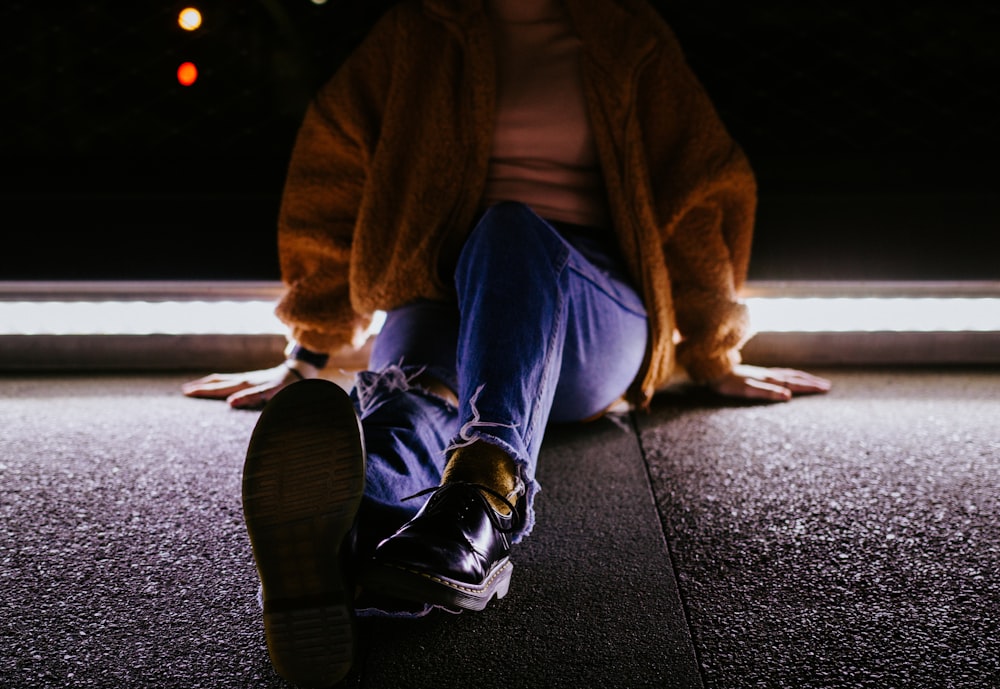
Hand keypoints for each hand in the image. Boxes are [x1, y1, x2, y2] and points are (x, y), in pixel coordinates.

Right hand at [181, 362, 310, 408]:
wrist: (298, 373)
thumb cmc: (287, 387)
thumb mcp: (271, 393)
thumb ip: (251, 397)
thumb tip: (230, 403)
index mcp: (245, 385)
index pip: (220, 389)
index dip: (203, 391)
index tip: (187, 393)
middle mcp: (244, 380)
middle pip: (218, 383)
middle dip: (201, 387)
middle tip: (184, 391)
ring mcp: (248, 378)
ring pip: (222, 380)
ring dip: (207, 384)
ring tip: (193, 387)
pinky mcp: (252, 379)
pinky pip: (230, 381)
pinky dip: (218, 383)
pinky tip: (218, 386)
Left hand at [708, 364, 831, 401]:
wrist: (713, 370)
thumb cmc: (729, 383)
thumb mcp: (747, 390)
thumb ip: (768, 392)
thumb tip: (788, 396)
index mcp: (769, 379)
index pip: (794, 384)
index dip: (810, 387)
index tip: (825, 389)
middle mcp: (769, 374)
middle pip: (795, 378)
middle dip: (811, 382)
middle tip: (827, 386)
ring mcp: (763, 373)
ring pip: (788, 374)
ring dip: (803, 378)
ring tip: (814, 380)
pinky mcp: (757, 373)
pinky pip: (780, 373)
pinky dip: (790, 375)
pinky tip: (788, 376)